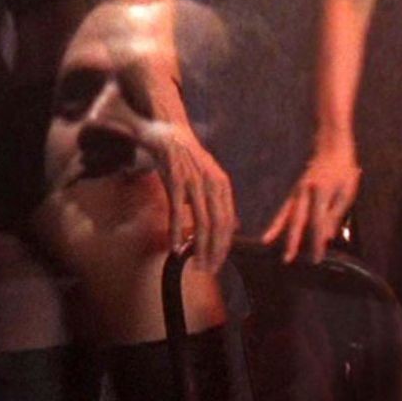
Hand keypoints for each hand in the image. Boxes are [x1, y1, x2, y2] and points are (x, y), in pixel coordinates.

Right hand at [154, 124, 235, 272]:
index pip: (228, 222)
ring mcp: (194, 181)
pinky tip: (176, 248)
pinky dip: (177, 232)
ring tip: (195, 264)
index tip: (217, 263)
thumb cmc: (187, 159)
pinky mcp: (175, 179)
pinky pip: (177, 211)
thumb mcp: (210, 178)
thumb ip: (220, 202)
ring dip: (199, 247)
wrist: (168, 130)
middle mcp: (212, 183)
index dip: (224, 246)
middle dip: (215, 251)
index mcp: (222, 185)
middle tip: (208, 269)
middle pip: (219, 225)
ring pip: (202, 222)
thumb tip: (234, 226)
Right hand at [262, 146, 359, 262]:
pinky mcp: (294, 193)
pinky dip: (277, 222)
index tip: (316, 259)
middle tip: (287, 259)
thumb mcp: (346, 193)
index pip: (318, 222)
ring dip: (277, 230)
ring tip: (267, 244)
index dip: (316, 242)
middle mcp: (305, 192)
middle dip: (292, 240)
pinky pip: (284, 209)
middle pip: (297, 220)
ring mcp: (297, 191)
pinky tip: (270, 234)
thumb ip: (335, 215)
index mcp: (321, 192)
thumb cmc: (343, 171)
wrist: (332, 147)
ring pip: (286, 213)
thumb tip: (326, 237)